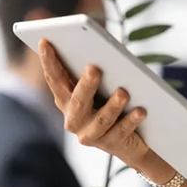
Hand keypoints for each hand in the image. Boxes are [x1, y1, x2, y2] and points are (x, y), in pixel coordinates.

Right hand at [38, 39, 151, 167]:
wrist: (131, 140)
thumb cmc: (111, 101)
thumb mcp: (100, 84)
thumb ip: (91, 68)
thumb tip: (97, 45)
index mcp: (66, 99)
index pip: (54, 79)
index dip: (48, 61)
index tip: (45, 41)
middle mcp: (74, 119)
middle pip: (78, 101)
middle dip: (86, 85)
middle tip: (94, 68)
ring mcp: (91, 134)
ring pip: (101, 120)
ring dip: (112, 106)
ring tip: (123, 93)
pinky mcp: (111, 144)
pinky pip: (122, 131)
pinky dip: (131, 120)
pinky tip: (141, 110)